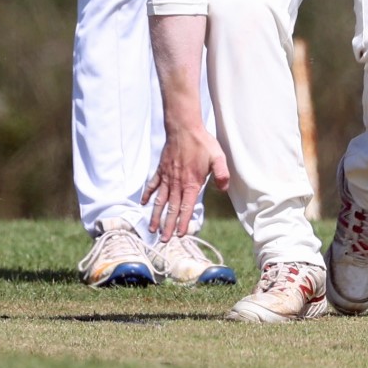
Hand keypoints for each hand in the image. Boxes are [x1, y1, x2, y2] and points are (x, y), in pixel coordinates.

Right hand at [141, 123, 230, 241]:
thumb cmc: (202, 142)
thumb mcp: (217, 156)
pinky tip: (143, 203)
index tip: (179, 235)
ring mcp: (167, 177)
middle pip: (171, 208)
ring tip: (152, 229)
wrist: (184, 127)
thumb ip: (221, 173)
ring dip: (156, 215)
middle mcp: (177, 183)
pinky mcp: (161, 169)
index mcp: (191, 183)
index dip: (183, 222)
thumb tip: (223, 188)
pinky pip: (152, 184)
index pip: (186, 207)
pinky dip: (148, 194)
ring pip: (160, 200)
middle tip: (163, 241)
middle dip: (167, 226)